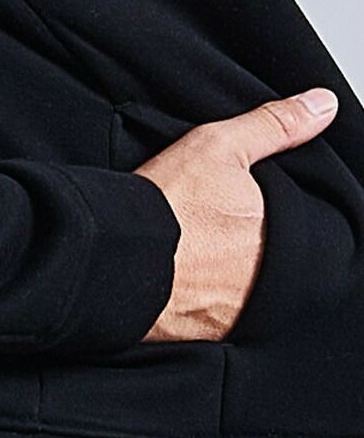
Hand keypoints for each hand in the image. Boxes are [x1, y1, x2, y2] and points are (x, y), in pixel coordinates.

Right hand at [134, 86, 338, 341]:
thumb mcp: (219, 145)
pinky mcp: (210, 332)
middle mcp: (270, 281)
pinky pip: (220, 313)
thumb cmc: (165, 203)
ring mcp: (242, 311)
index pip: (303, 223)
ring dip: (233, 271)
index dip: (277, 209)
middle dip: (255, 241)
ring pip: (250, 287)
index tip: (246, 200)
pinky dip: (208, 295)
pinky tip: (185, 271)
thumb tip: (322, 105)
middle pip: (276, 257)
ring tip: (199, 244)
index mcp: (284, 236)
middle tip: (217, 221)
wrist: (114, 255)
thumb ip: (275, 125)